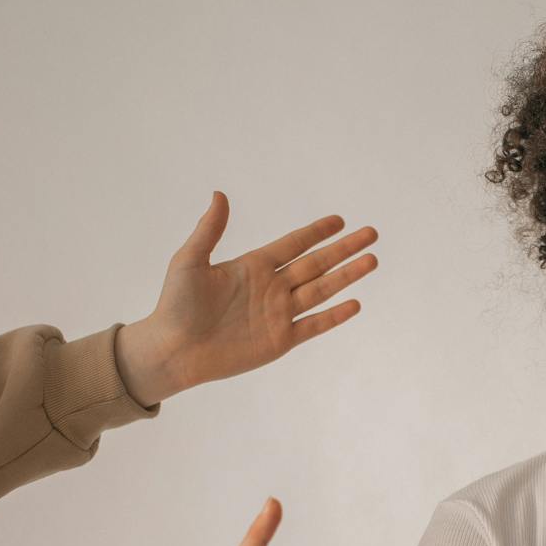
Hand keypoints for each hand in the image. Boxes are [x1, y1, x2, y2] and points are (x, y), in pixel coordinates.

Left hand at [115, 192, 378, 404]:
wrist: (174, 350)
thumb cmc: (175, 305)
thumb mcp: (189, 260)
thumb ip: (209, 230)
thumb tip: (220, 195)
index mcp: (253, 266)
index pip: (293, 244)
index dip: (316, 232)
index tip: (339, 220)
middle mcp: (272, 287)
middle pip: (317, 263)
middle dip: (344, 249)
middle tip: (370, 234)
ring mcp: (279, 314)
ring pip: (322, 290)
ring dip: (347, 276)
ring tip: (371, 261)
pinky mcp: (281, 340)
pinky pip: (314, 325)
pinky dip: (334, 316)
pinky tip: (354, 303)